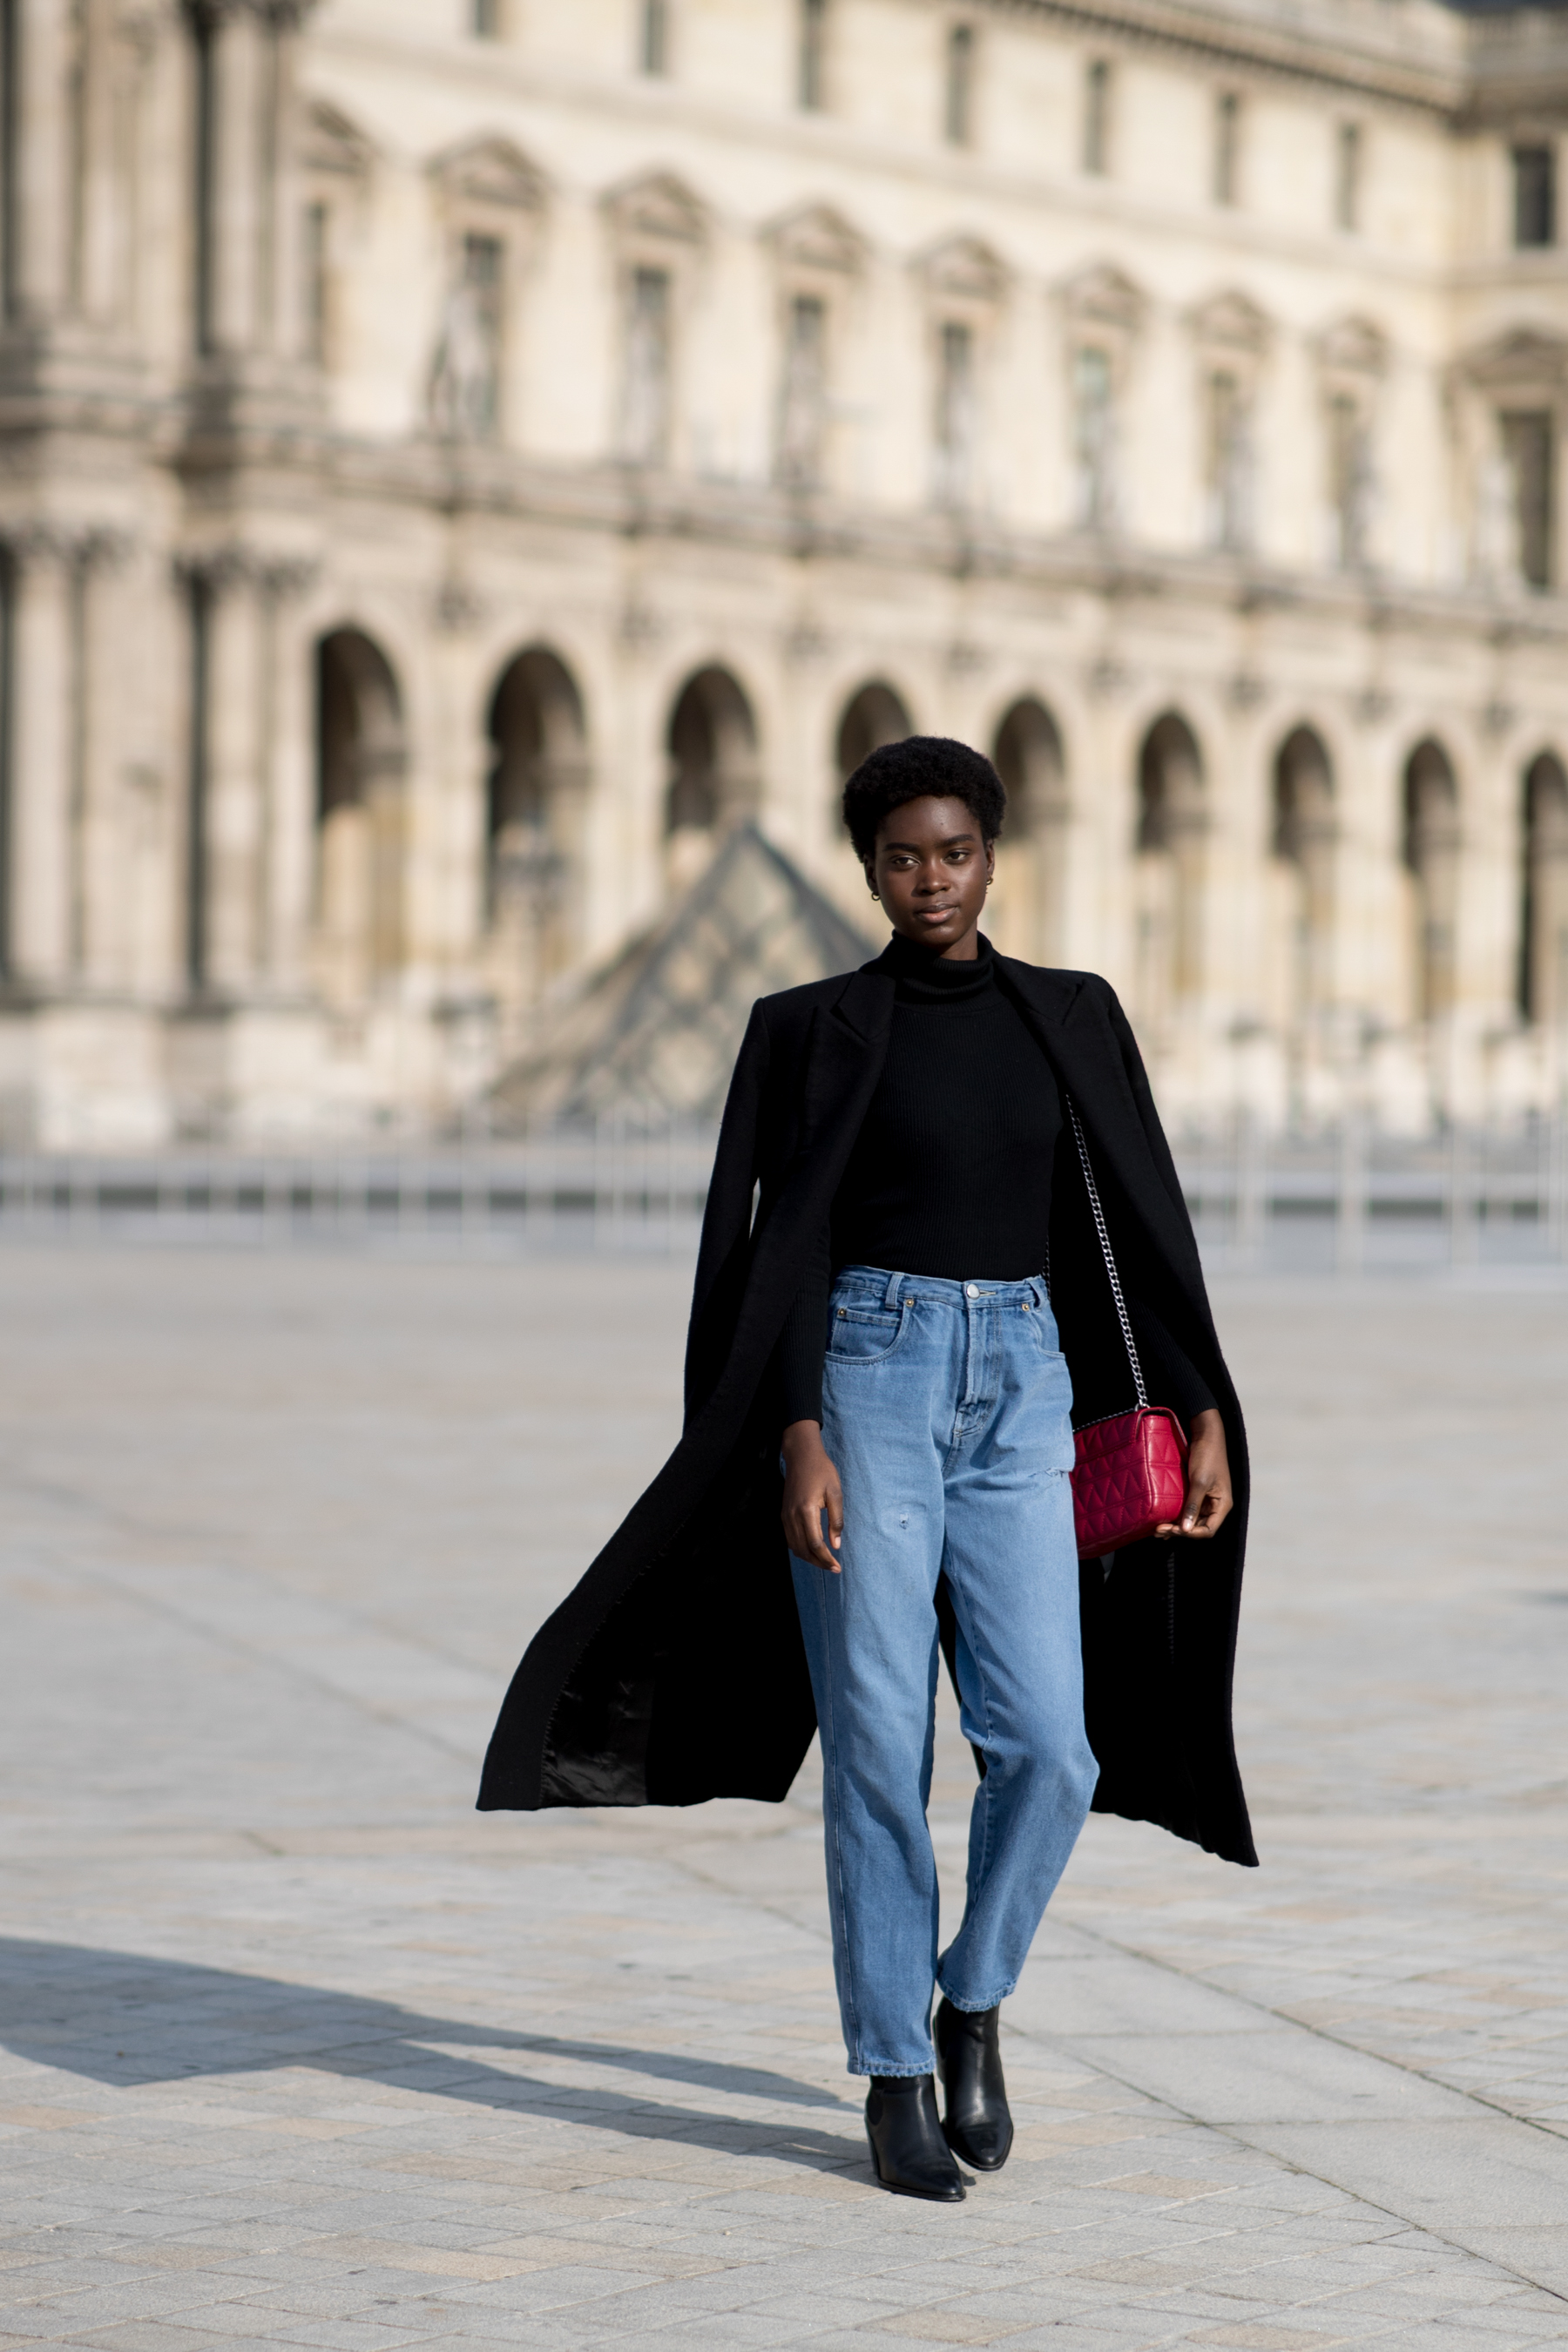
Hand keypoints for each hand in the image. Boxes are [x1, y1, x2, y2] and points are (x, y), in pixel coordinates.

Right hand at [781, 1419, 842, 1572]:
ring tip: (825, 1562)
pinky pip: (790, 1539)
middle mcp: (792, 1516)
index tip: (838, 1567)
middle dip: (819, 1563)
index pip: (815, 1544)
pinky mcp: (783, 1514)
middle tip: (834, 1568)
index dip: (826, 1559)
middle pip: (803, 1550)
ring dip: (809, 1558)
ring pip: (795, 1547)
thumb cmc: (822, 1471)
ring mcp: (785, 1516)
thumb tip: (836, 1545)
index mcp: (806, 1511)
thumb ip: (836, 1520)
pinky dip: (801, 1549)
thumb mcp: (835, 1493)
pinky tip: (812, 1550)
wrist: (801, 1456)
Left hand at [1156, 1407, 1232, 1540]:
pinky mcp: (1195, 1493)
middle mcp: (1215, 1506)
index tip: (1172, 1530)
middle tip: (1158, 1530)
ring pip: (1190, 1520)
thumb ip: (1193, 1505)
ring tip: (1157, 1529)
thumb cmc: (1207, 1456)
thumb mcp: (1200, 1481)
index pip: (1208, 1530)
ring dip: (1175, 1525)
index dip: (1190, 1534)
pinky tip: (1162, 1518)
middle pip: (1197, 1527)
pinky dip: (1175, 1515)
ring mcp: (1205, 1500)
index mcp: (1222, 1505)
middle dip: (1179, 1531)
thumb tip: (1185, 1529)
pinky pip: (1185, 1509)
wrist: (1205, 1434)